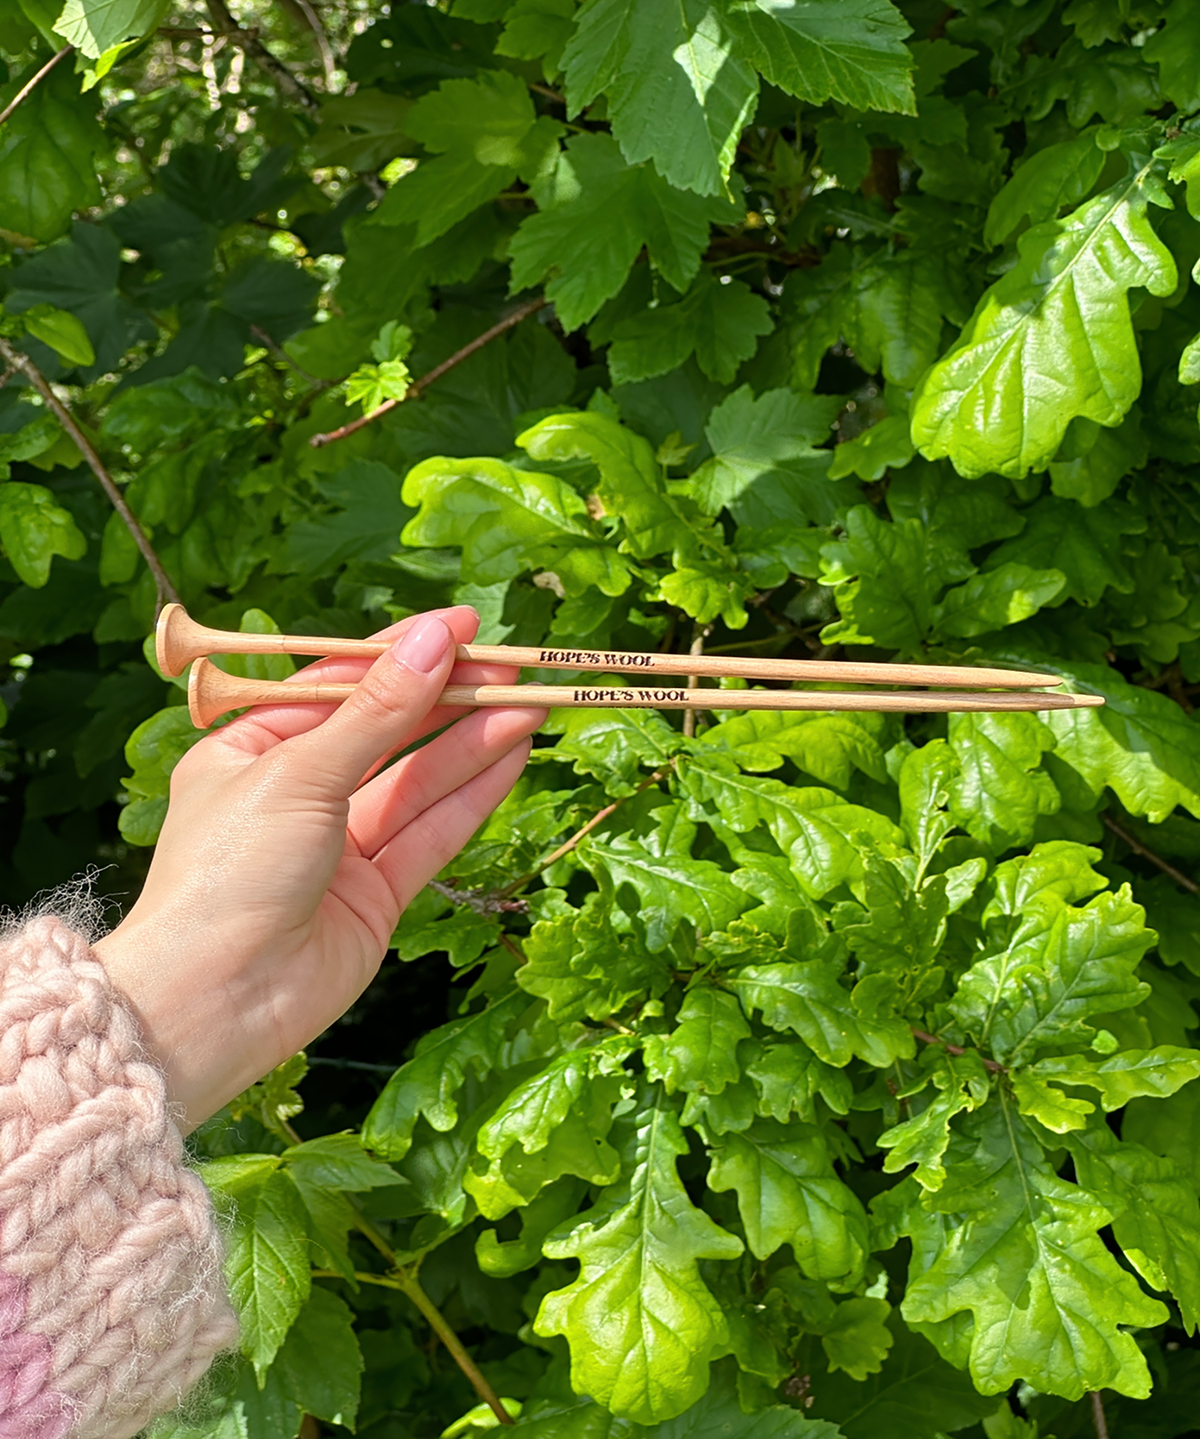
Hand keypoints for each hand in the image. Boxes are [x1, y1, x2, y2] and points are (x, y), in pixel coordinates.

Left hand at [94, 607, 545, 1131]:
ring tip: (532, 703)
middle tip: (514, 665)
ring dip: (474, 741)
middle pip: (387, 732)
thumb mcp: (300, 772)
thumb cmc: (228, 873)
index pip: (338, 684)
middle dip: (449, 698)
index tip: (462, 625)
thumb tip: (431, 641)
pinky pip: (431, 832)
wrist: (215, 1003)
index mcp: (251, 750)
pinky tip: (514, 753)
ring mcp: (340, 847)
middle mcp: (296, 794)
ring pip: (418, 782)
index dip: (401, 652)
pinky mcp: (377, 895)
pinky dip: (473, 794)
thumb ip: (376, 711)